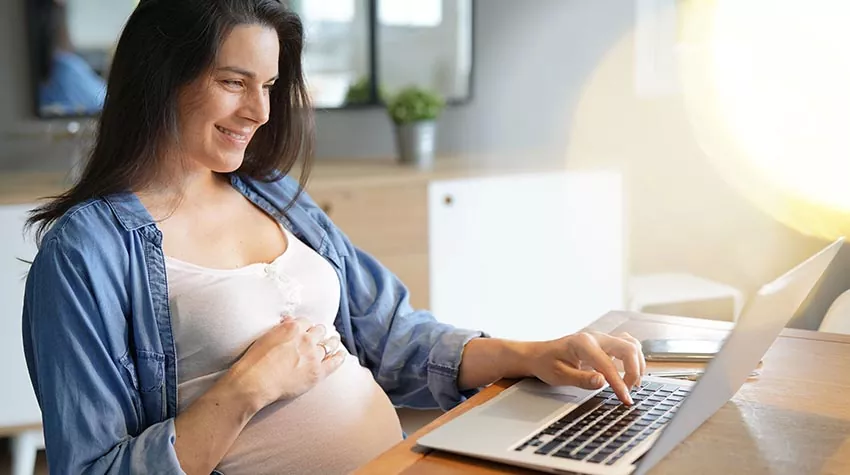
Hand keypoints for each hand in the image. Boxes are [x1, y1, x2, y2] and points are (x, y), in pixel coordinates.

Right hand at [224, 316, 344, 411]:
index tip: (307, 330)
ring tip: (334, 341)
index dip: (306, 327)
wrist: (256, 382)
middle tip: (320, 335)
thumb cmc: (255, 361)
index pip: (306, 322)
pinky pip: (334, 362)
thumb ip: (281, 328)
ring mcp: (313, 356)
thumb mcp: (266, 336)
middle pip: (320, 331)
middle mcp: (306, 339)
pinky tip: (341, 355)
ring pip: (328, 344)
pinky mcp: (317, 372)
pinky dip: (339, 357)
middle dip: (319, 333)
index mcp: (293, 328)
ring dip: (331, 342)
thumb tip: (288, 321)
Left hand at [526, 332, 645, 404]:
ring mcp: (601, 338)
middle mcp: (595, 337)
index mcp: (583, 344)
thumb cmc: (546, 363)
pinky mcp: (604, 343)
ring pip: (631, 344)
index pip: (608, 365)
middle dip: (634, 371)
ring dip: (637, 363)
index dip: (619, 384)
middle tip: (628, 391)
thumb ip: (581, 379)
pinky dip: (634, 357)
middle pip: (628, 348)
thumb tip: (602, 382)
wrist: (538, 354)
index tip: (625, 399)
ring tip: (632, 383)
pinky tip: (631, 370)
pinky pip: (626, 344)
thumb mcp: (559, 375)